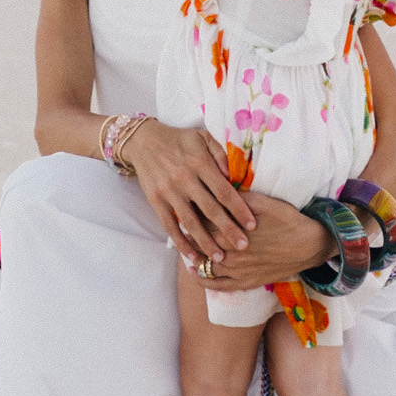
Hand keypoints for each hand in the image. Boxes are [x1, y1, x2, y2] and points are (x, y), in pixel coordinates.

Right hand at [126, 120, 256, 260]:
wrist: (143, 140)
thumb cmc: (179, 140)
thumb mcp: (202, 137)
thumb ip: (220, 154)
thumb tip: (232, 176)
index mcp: (200, 163)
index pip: (224, 191)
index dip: (239, 210)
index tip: (252, 225)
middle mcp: (185, 179)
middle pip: (211, 210)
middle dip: (229, 230)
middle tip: (243, 247)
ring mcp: (169, 191)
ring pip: (191, 222)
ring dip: (206, 242)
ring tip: (220, 258)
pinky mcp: (155, 200)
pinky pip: (170, 225)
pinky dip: (181, 242)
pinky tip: (193, 255)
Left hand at [192, 191, 332, 290]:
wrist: (308, 245)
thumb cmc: (286, 219)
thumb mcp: (261, 201)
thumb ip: (236, 198)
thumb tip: (216, 189)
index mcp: (231, 230)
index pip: (201, 221)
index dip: (192, 213)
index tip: (186, 205)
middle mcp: (230, 253)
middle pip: (199, 243)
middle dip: (189, 232)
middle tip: (182, 221)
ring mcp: (237, 271)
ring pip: (204, 264)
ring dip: (192, 254)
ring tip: (185, 243)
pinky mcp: (245, 283)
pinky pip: (217, 285)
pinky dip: (201, 278)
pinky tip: (193, 270)